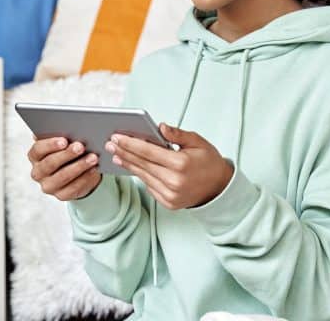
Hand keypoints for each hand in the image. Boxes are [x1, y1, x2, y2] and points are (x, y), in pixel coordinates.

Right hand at [27, 136, 101, 200]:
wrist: (75, 172)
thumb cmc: (66, 151)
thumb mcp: (61, 143)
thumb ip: (59, 135)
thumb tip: (63, 125)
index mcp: (35, 156)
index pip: (38, 150)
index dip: (50, 145)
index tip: (64, 140)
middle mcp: (38, 172)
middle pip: (50, 164)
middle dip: (66, 154)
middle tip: (81, 146)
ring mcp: (48, 186)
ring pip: (63, 177)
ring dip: (79, 166)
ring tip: (93, 157)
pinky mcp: (61, 195)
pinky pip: (73, 188)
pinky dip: (85, 178)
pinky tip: (94, 170)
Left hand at [107, 124, 232, 209]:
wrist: (219, 188)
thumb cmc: (208, 161)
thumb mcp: (198, 142)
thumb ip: (178, 134)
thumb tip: (159, 127)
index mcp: (181, 163)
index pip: (148, 151)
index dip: (130, 143)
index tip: (116, 137)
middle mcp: (174, 181)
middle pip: (142, 164)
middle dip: (124, 152)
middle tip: (110, 144)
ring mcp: (170, 194)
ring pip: (143, 176)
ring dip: (128, 164)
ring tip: (116, 154)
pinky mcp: (168, 203)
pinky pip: (149, 186)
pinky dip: (140, 175)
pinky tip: (131, 166)